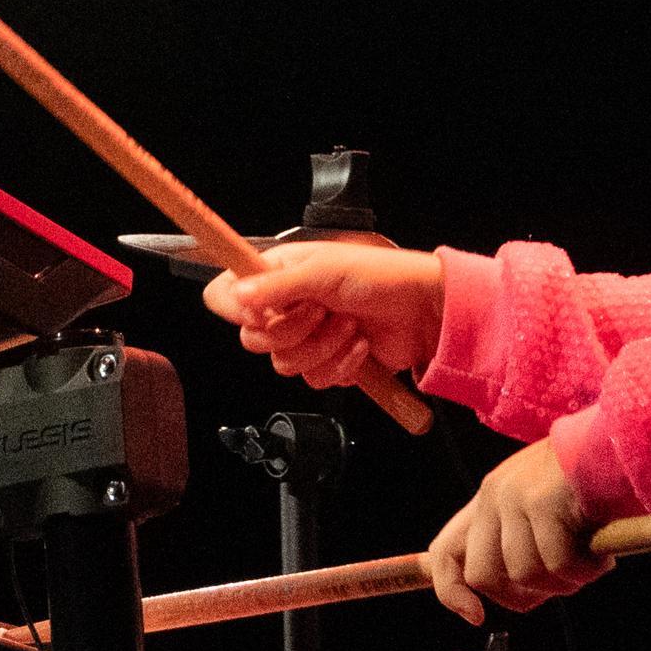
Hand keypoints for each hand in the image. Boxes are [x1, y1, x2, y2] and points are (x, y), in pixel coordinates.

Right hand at [204, 242, 445, 393]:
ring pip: (285, 364)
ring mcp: (306, 337)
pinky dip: (340, 366)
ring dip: (323, 348)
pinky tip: (359, 346)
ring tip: (349, 325)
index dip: (235, 308)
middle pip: (253, 339)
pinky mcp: (326, 363)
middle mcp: (286, 306)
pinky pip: (313, 380)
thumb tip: (239, 294)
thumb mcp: (327, 270)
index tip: (260, 311)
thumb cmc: (383, 277)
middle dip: (293, 331)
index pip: (225, 293)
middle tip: (322, 311)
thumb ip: (279, 284)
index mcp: (278, 274)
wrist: (424, 312)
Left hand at [424, 439, 610, 625]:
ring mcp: (516, 497)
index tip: (474, 616)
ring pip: (525, 574)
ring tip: (589, 564)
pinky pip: (557, 563)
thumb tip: (520, 591)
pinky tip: (601, 557)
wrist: (620, 444)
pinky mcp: (543, 502)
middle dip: (523, 595)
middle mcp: (494, 496)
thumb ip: (521, 541)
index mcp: (488, 499)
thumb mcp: (543, 509)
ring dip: (564, 583)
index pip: (446, 553)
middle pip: (484, 575)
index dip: (452, 592)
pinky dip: (584, 571)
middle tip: (559, 587)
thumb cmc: (589, 483)